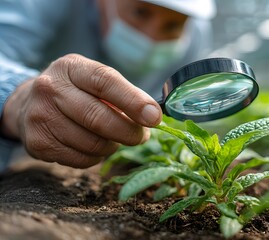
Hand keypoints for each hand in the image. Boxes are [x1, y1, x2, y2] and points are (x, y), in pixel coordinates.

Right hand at [1, 54, 161, 167]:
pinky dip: (96, 158)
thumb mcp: (94, 81)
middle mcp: (51, 88)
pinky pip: (80, 160)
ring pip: (92, 143)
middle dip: (129, 132)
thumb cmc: (76, 92)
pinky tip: (94, 147)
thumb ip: (124, 94)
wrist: (29, 104)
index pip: (106, 82)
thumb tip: (152, 116)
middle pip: (99, 117)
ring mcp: (40, 116)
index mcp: (72, 67)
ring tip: (114, 139)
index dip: (134, 101)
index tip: (154, 117)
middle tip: (141, 136)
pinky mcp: (38, 143)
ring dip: (112, 146)